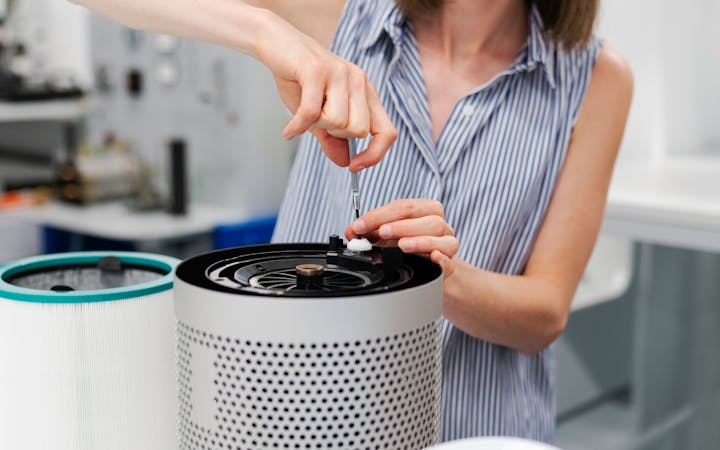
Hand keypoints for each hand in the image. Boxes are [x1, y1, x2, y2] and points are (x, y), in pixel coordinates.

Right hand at [255, 13, 396, 171]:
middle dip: (335, 135)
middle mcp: (359, 80)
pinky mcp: (317, 70)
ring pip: (337, 122)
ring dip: (315, 125)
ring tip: (303, 113)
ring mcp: (340, 73)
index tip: (354, 167)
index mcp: (366, 92)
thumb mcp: (318, 114)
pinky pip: (311, 113)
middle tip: (318, 122)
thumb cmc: (298, 79)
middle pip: (358, 131)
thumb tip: (344, 163)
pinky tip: (289, 131)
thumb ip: (332, 139)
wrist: (275, 43)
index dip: (374, 154)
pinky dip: (297, 127)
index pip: (387, 131)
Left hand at [344, 199, 458, 275]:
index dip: (381, 215)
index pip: (405, 207)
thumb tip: (352, 231)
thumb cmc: (409, 243)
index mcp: (426, 210)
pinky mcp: (450, 265)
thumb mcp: (388, 234)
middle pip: (428, 219)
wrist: (429, 265)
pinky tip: (433, 258)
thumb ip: (370, 230)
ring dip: (421, 241)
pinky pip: (451, 262)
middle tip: (382, 232)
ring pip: (443, 239)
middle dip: (402, 225)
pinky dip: (442, 259)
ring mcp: (447, 245)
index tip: (361, 225)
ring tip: (403, 245)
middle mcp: (440, 225)